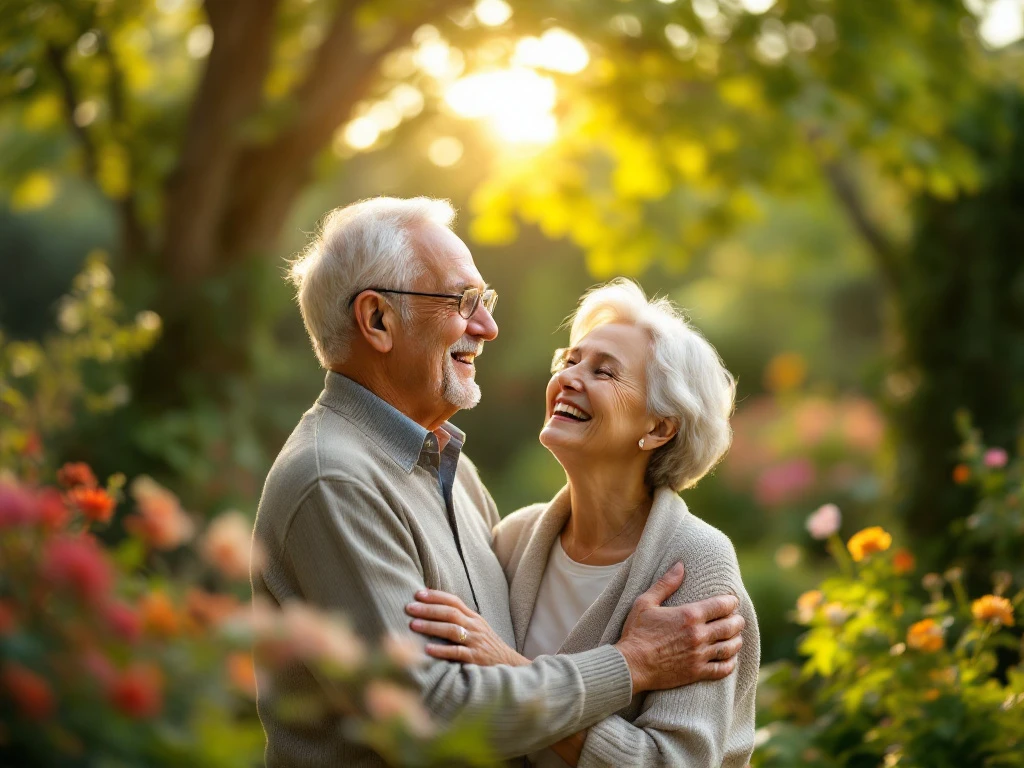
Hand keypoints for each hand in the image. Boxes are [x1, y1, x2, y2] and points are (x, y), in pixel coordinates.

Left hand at [405, 589, 529, 666]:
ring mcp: (475, 641)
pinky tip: (428, 649)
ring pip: (452, 630)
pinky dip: (442, 650)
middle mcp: (474, 626)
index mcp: (473, 617)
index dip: (436, 596)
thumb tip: (434, 608)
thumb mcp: (476, 628)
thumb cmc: (486, 646)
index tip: (418, 593)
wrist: (509, 664)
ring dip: (431, 626)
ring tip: (413, 625)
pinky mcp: (476, 658)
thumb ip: (459, 619)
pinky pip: (457, 652)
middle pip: (450, 613)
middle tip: (409, 607)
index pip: (454, 601)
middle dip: (428, 609)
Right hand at [613, 562, 744, 694]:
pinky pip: (723, 669)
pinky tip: (730, 658)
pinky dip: (730, 663)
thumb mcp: (646, 602)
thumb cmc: (636, 632)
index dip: (731, 602)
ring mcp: (699, 655)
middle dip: (737, 621)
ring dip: (737, 640)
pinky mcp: (697, 672)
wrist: (630, 665)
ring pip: (730, 647)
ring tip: (736, 637)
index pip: (721, 605)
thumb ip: (666, 584)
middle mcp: (698, 635)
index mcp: (689, 615)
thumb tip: (680, 565)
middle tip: (738, 619)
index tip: (732, 601)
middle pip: (730, 626)